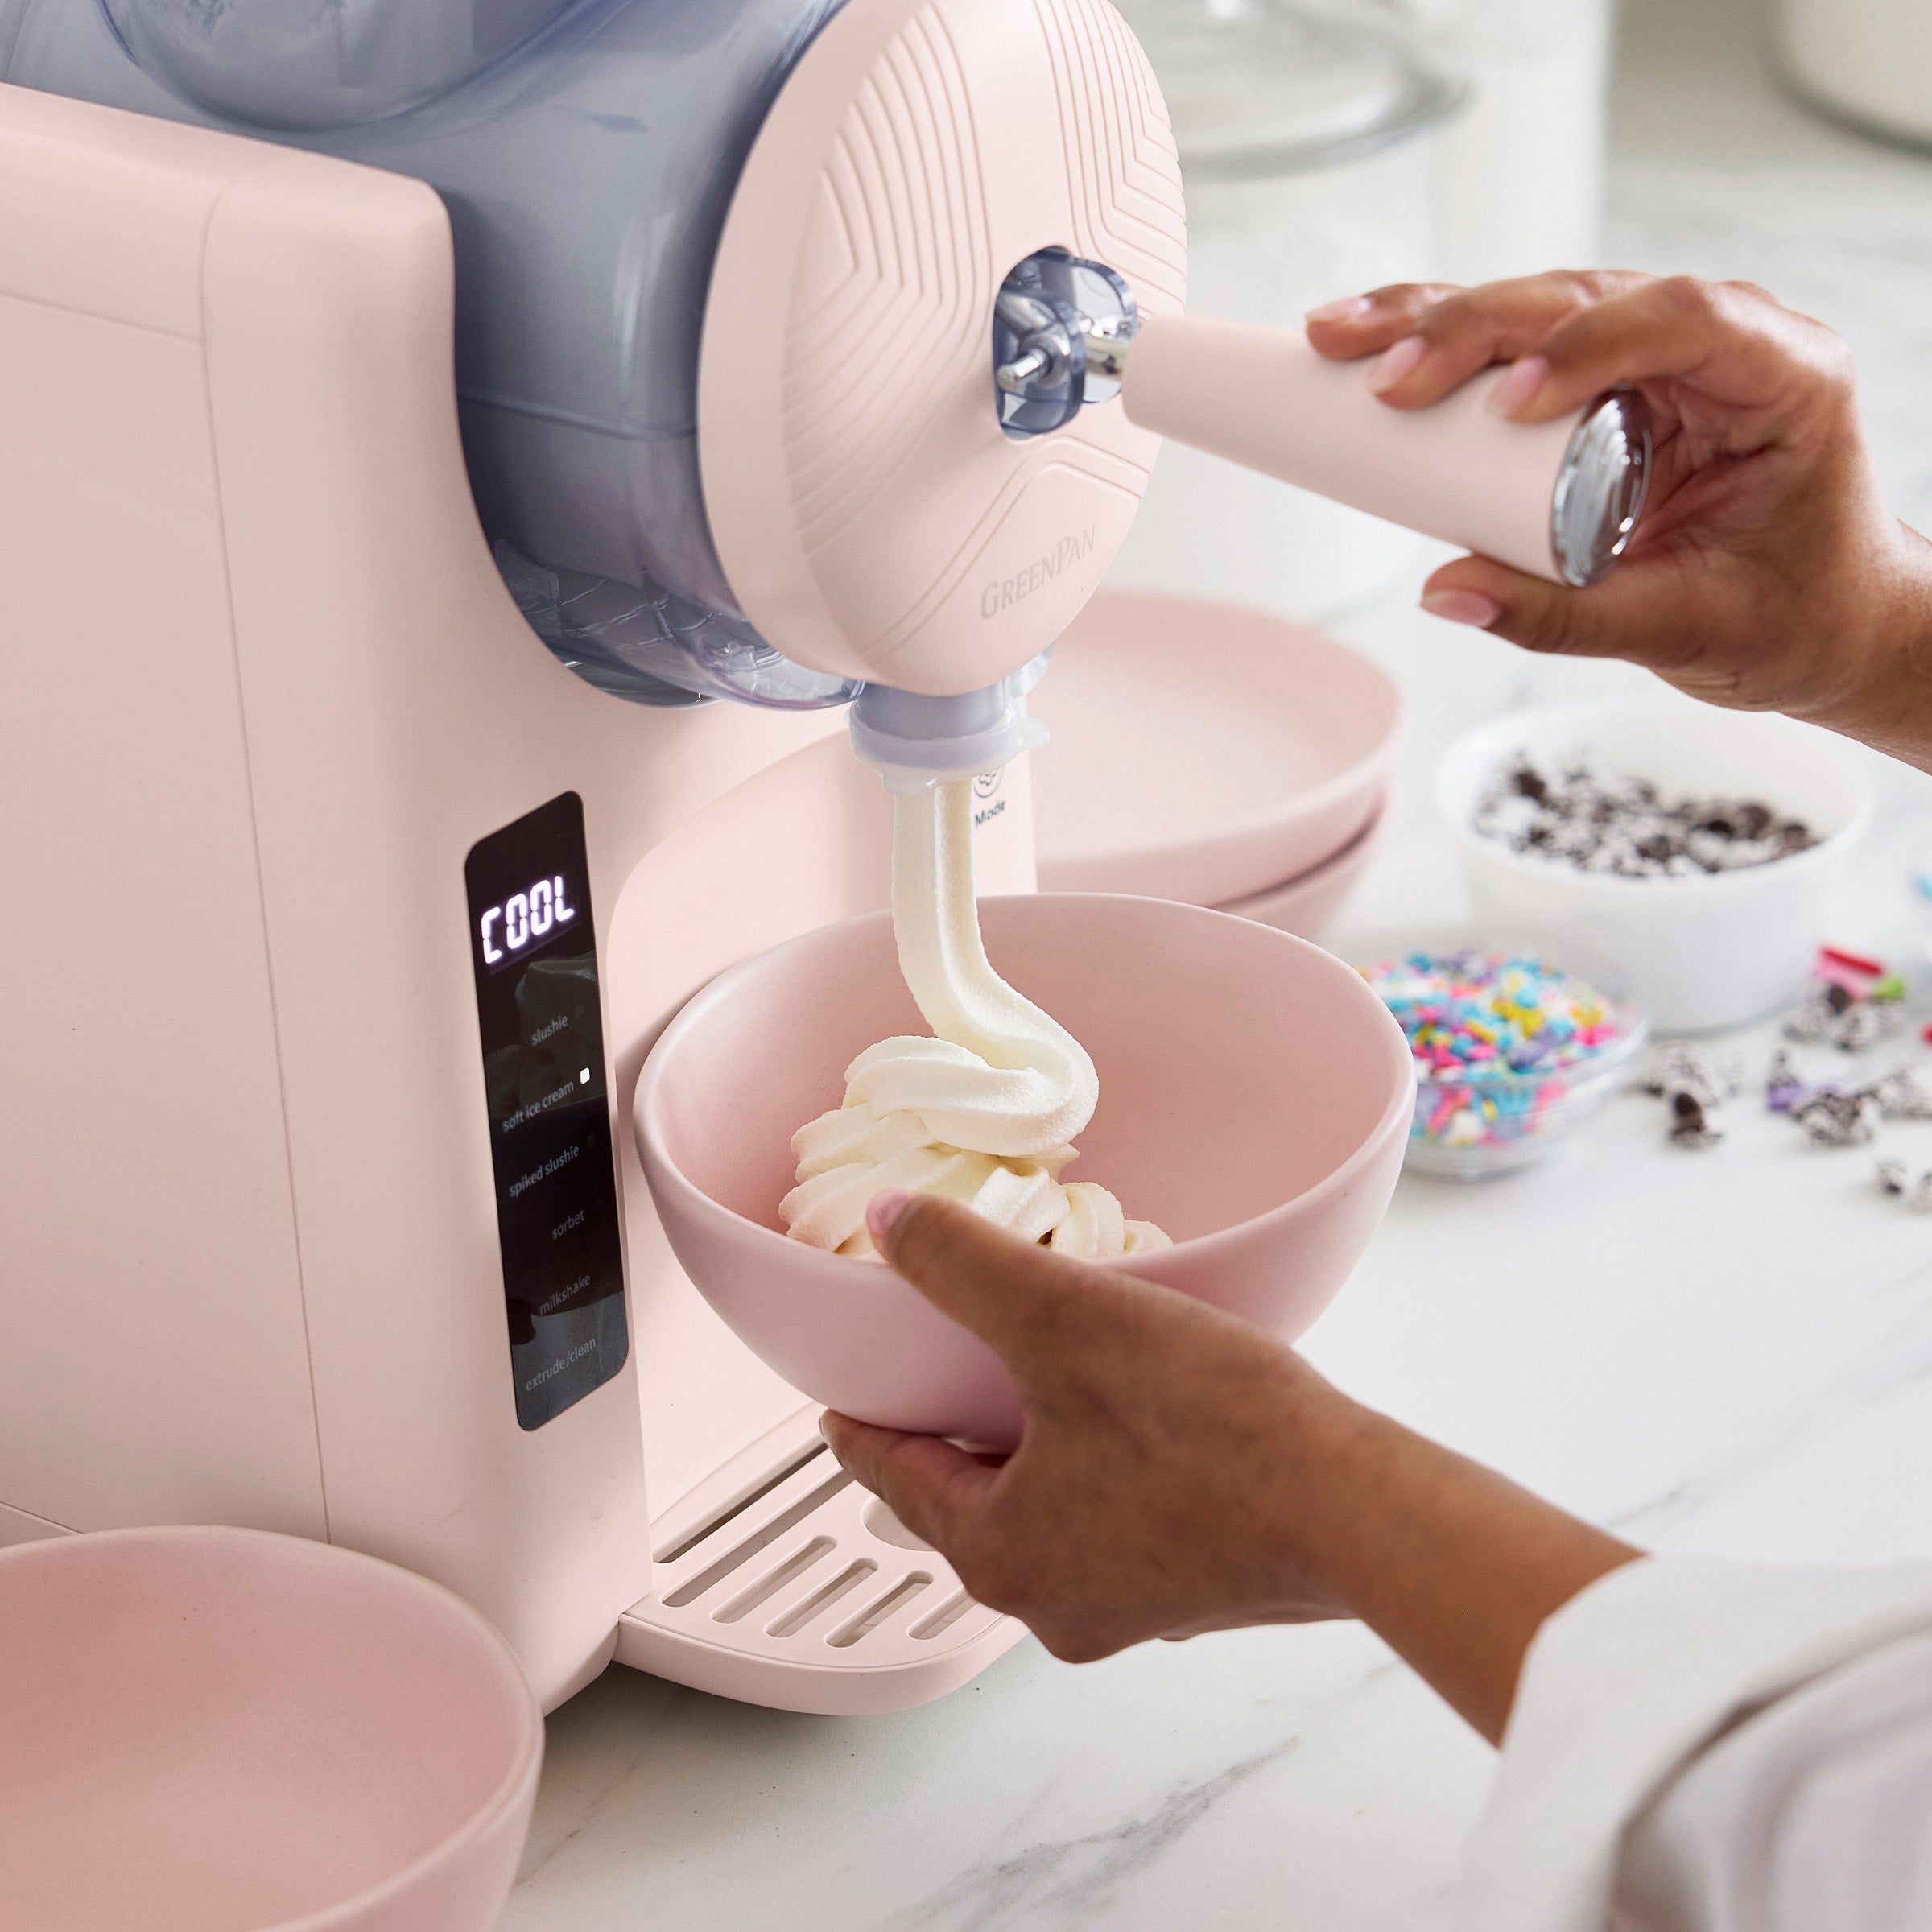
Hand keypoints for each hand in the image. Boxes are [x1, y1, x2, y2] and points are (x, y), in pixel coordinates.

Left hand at [821, 1191, 1638, 1741]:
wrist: (1361, 1510)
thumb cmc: (1213, 1431)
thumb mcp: (1066, 1320)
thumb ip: (964, 1266)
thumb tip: (887, 1222)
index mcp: (998, 1554)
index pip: (891, 1473)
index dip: (860, 1419)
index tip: (840, 1392)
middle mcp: (1051, 1603)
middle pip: (965, 1498)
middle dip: (952, 1428)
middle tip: (942, 1362)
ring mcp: (1128, 1609)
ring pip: (1044, 1511)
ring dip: (1035, 1446)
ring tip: (1041, 1373)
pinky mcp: (1193, 1590)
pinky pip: (1114, 1521)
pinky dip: (1101, 1467)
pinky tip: (1133, 1415)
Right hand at [1306, 272, 1931, 767]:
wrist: (1819, 623)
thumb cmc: (1789, 616)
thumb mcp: (1684, 628)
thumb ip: (1564, 617)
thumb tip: (1447, 594)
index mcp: (1783, 377)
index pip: (1681, 319)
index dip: (1589, 346)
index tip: (1508, 405)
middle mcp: (1722, 343)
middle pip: (1586, 295)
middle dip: (1476, 327)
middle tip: (1386, 373)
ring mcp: (1655, 355)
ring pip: (1541, 303)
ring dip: (1440, 318)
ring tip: (1345, 341)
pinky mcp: (1603, 381)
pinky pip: (1520, 343)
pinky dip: (1446, 343)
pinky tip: (1373, 345)